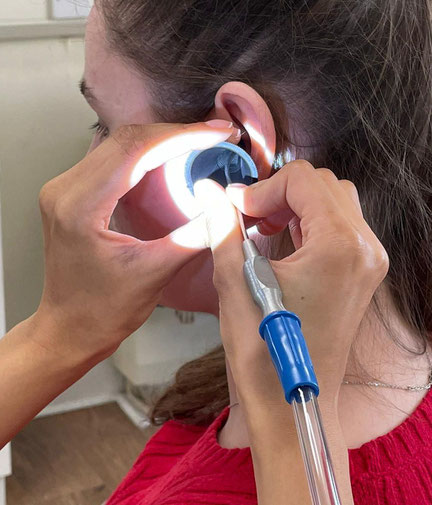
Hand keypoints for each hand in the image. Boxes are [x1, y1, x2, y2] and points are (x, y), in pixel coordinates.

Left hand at [34, 120, 238, 362]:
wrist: (70, 329)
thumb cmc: (102, 311)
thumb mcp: (154, 274)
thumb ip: (193, 237)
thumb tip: (224, 207)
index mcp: (80, 206)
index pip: (135, 149)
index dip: (181, 136)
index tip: (216, 133)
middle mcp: (66, 188)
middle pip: (126, 139)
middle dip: (176, 133)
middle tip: (216, 134)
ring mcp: (67, 189)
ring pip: (119, 144)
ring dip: (162, 140)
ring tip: (200, 142)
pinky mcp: (74, 194)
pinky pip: (114, 160)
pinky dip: (147, 154)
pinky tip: (172, 157)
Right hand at [195, 160, 388, 411]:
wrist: (293, 401)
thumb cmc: (262, 350)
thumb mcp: (235, 281)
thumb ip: (223, 226)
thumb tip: (209, 188)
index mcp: (340, 244)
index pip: (303, 179)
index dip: (263, 188)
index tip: (236, 211)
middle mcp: (367, 247)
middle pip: (324, 185)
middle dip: (281, 192)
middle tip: (248, 217)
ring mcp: (371, 261)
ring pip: (336, 202)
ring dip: (297, 205)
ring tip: (263, 226)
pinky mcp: (365, 274)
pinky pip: (342, 227)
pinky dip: (311, 223)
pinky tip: (284, 240)